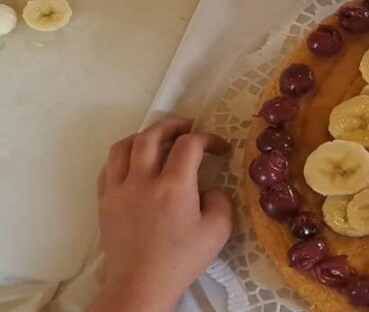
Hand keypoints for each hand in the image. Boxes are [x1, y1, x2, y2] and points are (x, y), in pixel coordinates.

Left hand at [90, 118, 231, 311]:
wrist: (140, 285)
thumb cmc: (181, 260)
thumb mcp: (218, 231)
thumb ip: (221, 201)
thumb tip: (211, 188)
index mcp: (174, 185)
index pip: (189, 144)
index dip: (208, 139)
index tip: (220, 148)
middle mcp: (143, 180)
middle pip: (152, 135)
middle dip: (172, 125)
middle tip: (187, 127)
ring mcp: (119, 190)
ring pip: (123, 146)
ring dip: (143, 136)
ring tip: (156, 139)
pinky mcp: (104, 202)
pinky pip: (108, 168)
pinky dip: (122, 157)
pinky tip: (134, 163)